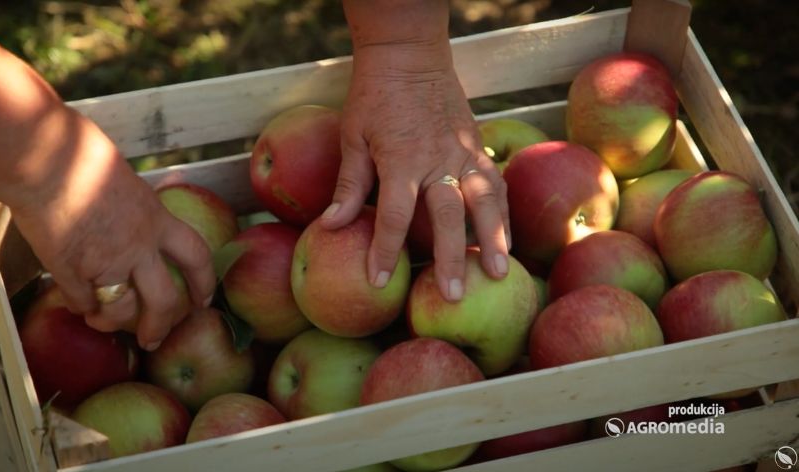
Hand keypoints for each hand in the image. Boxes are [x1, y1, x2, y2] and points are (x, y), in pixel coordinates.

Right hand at [0, 19, 213, 349]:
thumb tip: (135, 206)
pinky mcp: (70, 270)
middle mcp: (137, 245)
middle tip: (153, 339)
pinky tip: (78, 304)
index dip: (205, 283)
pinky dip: (81, 307)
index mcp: (156, 218)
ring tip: (104, 322)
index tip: (203, 301)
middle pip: (165, 300)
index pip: (197, 256)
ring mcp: (104, 261)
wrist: (43, 160)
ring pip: (121, 311)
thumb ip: (136, 203)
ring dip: (113, 322)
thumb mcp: (126, 178)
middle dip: (161, 326)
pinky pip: (82, 302)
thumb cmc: (80, 153)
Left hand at [320, 35, 510, 301]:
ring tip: (500, 274)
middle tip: (454, 294)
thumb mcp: (352, 137)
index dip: (384, 251)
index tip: (379, 281)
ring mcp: (463, 153)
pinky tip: (507, 239)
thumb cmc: (374, 97)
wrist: (410, 56)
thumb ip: (349, 184)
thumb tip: (330, 226)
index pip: (393, 216)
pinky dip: (504, 214)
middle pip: (449, 216)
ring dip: (495, 238)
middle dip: (452, 257)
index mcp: (401, 159)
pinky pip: (495, 185)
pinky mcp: (477, 147)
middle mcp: (438, 160)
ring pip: (486, 201)